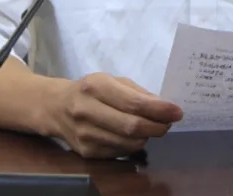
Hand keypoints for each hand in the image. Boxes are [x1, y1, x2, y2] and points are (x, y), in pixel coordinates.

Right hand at [46, 73, 182, 158]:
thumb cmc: (90, 90)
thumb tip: (164, 108)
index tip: (177, 112)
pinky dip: (133, 145)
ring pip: (128, 143)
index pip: (134, 103)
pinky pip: (120, 152)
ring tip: (152, 128)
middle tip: (169, 124)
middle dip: (157, 127)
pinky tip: (134, 136)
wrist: (56, 107)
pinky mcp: (86, 152)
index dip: (159, 110)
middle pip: (132, 127)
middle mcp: (87, 110)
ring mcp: (85, 134)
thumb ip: (137, 93)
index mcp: (96, 87)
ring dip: (147, 137)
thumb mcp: (111, 81)